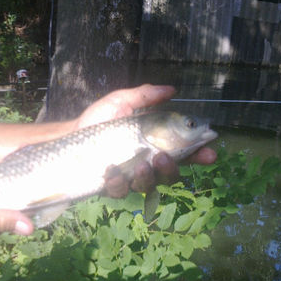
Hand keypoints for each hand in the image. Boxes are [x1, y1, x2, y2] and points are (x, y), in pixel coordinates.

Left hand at [77, 84, 216, 196]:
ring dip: (147, 177)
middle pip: (170, 174)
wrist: (69, 135)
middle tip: (162, 157)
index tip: (210, 154)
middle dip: (172, 169)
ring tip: (138, 165)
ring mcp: (130, 177)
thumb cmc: (98, 119)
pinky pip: (121, 191)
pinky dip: (118, 182)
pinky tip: (111, 171)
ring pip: (148, 186)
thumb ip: (145, 95)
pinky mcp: (112, 187)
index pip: (184, 152)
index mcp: (156, 143)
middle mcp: (147, 163)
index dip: (199, 155)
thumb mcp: (121, 101)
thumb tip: (172, 89)